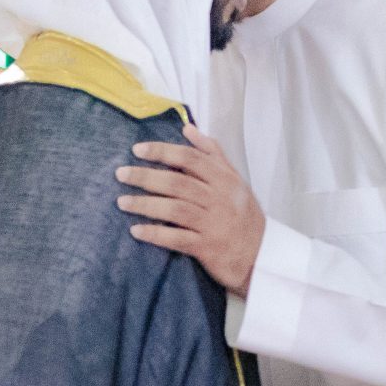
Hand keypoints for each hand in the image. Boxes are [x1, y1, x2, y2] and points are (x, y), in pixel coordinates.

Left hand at [117, 125, 265, 294]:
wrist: (263, 256)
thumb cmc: (244, 216)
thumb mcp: (236, 181)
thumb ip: (212, 154)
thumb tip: (188, 129)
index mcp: (226, 180)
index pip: (191, 159)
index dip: (163, 152)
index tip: (138, 150)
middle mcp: (220, 199)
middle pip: (178, 183)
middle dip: (147, 177)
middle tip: (121, 174)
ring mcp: (214, 224)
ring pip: (175, 209)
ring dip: (146, 204)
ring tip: (122, 202)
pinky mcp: (209, 247)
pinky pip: (178, 238)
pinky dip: (156, 234)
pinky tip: (136, 230)